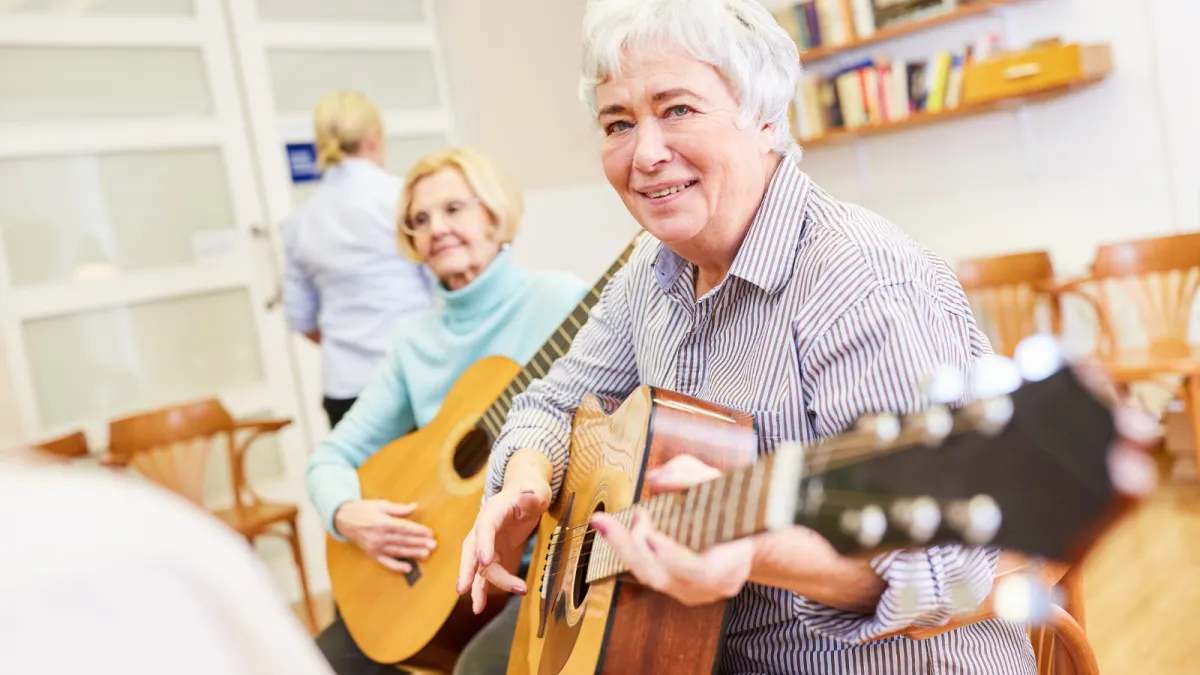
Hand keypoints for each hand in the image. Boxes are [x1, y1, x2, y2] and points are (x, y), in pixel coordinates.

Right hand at [334, 500, 434, 573]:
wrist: (343, 519)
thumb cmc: (362, 510)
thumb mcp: (380, 505)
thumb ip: (398, 509)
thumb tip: (414, 507)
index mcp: (382, 522)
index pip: (404, 528)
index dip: (417, 530)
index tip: (429, 533)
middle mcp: (379, 536)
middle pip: (403, 541)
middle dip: (419, 543)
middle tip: (432, 545)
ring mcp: (375, 547)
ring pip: (398, 551)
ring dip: (413, 553)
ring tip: (426, 554)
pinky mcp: (372, 554)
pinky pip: (386, 562)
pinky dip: (397, 566)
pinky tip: (408, 567)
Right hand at [457, 450, 552, 613]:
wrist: (525, 495)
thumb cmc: (531, 492)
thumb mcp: (536, 491)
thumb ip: (532, 495)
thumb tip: (528, 493)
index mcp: (493, 511)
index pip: (485, 527)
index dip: (483, 544)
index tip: (485, 561)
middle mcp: (484, 529)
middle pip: (472, 550)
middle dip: (467, 569)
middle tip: (464, 587)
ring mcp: (486, 545)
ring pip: (479, 567)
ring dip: (479, 587)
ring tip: (478, 606)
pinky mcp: (492, 557)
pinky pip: (484, 575)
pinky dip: (480, 591)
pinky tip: (478, 607)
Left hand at [590, 455, 753, 606]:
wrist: (749, 537)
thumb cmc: (737, 509)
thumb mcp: (721, 483)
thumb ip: (689, 476)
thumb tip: (655, 478)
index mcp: (733, 562)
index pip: (700, 571)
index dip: (672, 556)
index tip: (649, 534)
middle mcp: (712, 585)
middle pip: (663, 576)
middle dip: (632, 547)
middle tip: (608, 521)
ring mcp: (694, 591)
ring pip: (651, 578)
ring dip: (624, 548)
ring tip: (605, 523)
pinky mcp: (677, 588)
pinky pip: (648, 575)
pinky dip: (629, 552)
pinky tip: (612, 531)